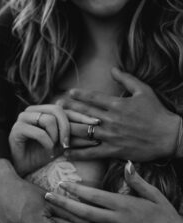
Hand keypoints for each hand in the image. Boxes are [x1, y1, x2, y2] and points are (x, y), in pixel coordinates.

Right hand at [9, 104, 99, 176]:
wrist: (22, 167)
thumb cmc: (41, 154)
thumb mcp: (62, 145)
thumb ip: (74, 138)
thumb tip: (95, 135)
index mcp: (43, 111)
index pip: (65, 109)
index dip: (81, 115)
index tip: (96, 123)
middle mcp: (33, 110)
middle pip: (57, 110)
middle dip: (67, 127)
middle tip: (68, 143)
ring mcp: (23, 117)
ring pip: (48, 120)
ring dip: (55, 137)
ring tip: (53, 148)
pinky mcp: (17, 128)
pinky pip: (38, 132)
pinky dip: (46, 143)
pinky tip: (47, 150)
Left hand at [45, 162, 182, 222]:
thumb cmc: (164, 216)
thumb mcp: (153, 194)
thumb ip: (136, 180)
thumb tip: (127, 163)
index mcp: (123, 205)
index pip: (93, 195)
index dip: (75, 189)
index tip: (62, 183)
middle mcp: (115, 221)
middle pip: (82, 211)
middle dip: (62, 204)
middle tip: (47, 196)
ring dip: (64, 222)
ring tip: (49, 215)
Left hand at [59, 68, 179, 161]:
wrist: (168, 136)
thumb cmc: (157, 112)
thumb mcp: (144, 90)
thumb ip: (127, 79)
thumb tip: (113, 69)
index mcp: (118, 105)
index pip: (93, 98)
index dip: (79, 95)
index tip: (68, 94)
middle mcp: (111, 120)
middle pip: (84, 114)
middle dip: (68, 110)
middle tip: (55, 108)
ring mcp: (111, 136)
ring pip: (84, 132)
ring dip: (68, 130)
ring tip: (55, 129)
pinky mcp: (114, 151)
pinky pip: (92, 153)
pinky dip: (78, 153)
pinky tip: (66, 153)